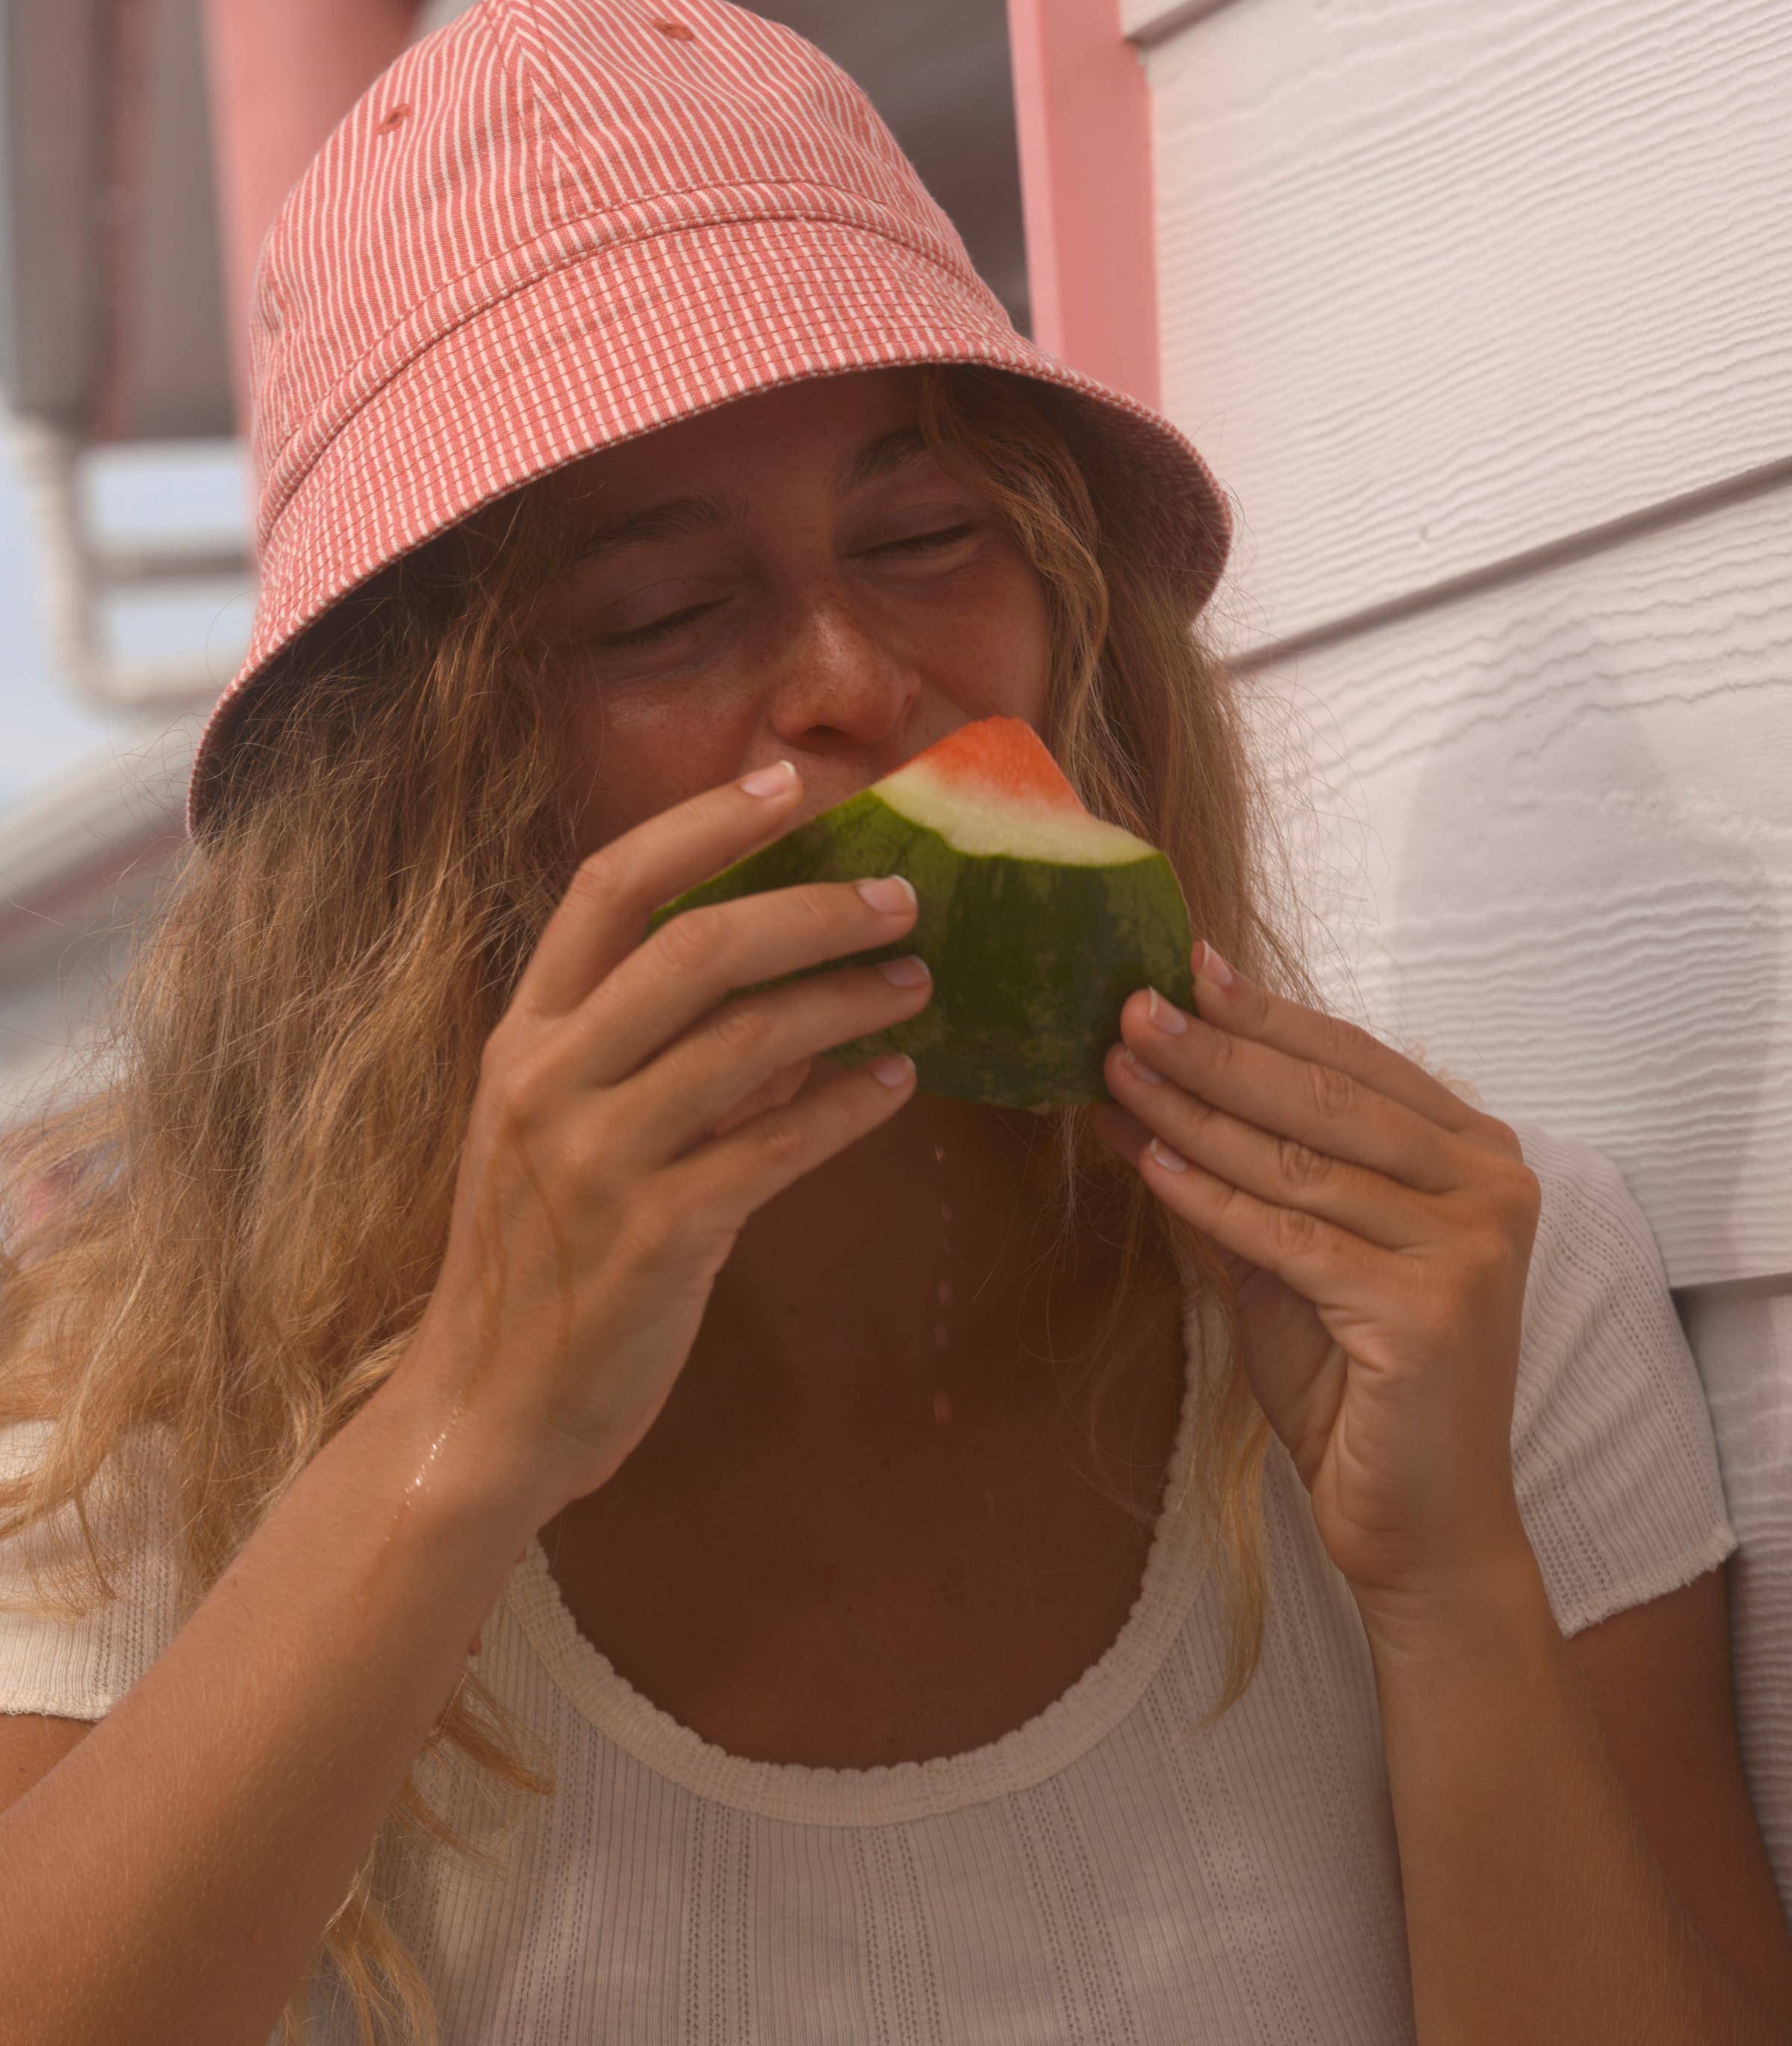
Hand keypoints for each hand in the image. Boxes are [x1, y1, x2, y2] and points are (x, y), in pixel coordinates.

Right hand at [395, 759, 934, 1532]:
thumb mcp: (568, 1141)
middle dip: (812, 906)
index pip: (609, 886)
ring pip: (747, 1039)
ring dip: (848, 1000)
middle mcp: (548, 1080)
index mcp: (522, 1038)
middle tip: (901, 896)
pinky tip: (899, 1084)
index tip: (788, 781)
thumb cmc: (536, 1267)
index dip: (703, 823)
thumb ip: (662, 1065)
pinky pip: (777, 1146)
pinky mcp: (655, 1238)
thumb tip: (789, 1009)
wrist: (482, 1417)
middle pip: (695, 943)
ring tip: (918, 984)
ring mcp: (596, 1158)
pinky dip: (850, 1106)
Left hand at [1089, 943, 1542, 1624]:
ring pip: (1300, 1162)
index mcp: (1477, 1156)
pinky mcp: (1429, 1312)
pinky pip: (1290, 1237)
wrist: (1417, 1526)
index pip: (1356, 1060)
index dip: (1266, 1013)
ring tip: (1116, 1072)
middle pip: (1326, 1099)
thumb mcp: (1290, 1259)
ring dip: (1194, 1112)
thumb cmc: (1357, 1387)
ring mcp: (1471, 1249)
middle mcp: (1493, 1188)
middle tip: (1129, 1006)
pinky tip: (1149, 1159)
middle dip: (1217, 1049)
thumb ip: (1235, 1172)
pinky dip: (1210, 1198)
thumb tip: (1136, 1085)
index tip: (1183, 966)